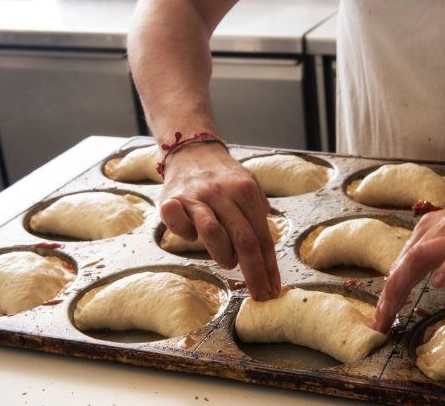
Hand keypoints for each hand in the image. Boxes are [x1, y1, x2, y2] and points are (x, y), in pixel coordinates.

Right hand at [158, 142, 279, 300]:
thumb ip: (257, 219)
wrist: (192, 150)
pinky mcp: (171, 200)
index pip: (263, 237)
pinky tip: (192, 234)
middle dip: (254, 273)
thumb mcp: (249, 191)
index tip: (273, 290)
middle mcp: (222, 192)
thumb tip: (267, 258)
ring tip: (227, 259)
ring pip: (214, 235)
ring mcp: (196, 196)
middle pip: (244, 240)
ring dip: (223, 255)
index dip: (269, 267)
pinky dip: (187, 236)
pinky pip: (180, 227)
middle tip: (259, 294)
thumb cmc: (224, 179)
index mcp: (246, 191)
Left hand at [371, 192, 444, 332]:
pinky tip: (439, 283)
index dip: (387, 293)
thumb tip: (413, 275)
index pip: (401, 264)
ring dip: (402, 284)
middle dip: (387, 295)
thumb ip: (435, 254)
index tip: (380, 320)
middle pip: (404, 263)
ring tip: (393, 310)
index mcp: (429, 230)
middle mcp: (438, 229)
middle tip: (379, 324)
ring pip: (421, 256)